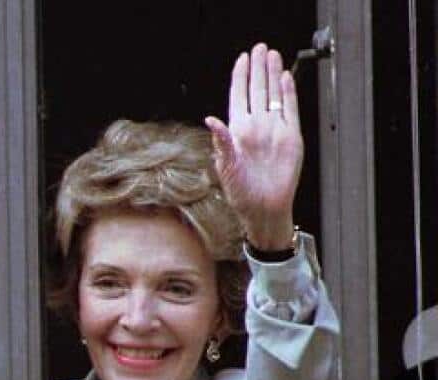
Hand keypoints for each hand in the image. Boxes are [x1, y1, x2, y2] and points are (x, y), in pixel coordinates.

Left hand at [204, 42, 303, 251]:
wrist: (264, 208)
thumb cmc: (241, 193)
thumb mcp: (225, 167)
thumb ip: (221, 141)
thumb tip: (211, 119)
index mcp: (237, 132)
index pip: (238, 97)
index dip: (240, 77)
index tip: (242, 59)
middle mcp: (255, 127)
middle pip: (257, 91)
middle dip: (258, 69)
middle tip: (260, 49)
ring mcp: (274, 130)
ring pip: (273, 96)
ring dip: (273, 76)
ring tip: (272, 56)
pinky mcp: (291, 137)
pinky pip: (290, 110)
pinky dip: (289, 94)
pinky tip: (286, 79)